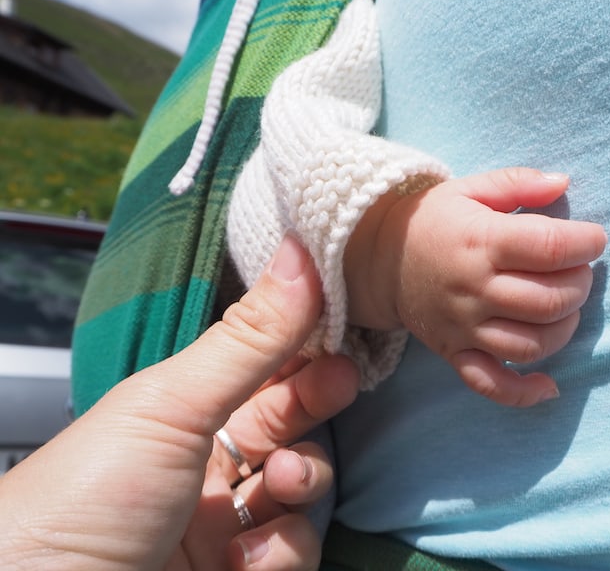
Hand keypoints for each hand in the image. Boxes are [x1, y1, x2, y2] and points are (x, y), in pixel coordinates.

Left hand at [0, 235, 359, 570]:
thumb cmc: (87, 494)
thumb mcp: (172, 405)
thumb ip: (248, 339)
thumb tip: (300, 252)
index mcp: (182, 411)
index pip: (259, 368)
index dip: (303, 347)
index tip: (341, 327)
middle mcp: (206, 461)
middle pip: (289, 422)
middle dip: (317, 403)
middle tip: (340, 382)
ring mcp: (224, 521)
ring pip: (301, 488)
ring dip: (302, 482)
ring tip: (280, 484)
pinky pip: (291, 551)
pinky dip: (278, 553)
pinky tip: (243, 558)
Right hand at [346, 167, 606, 406]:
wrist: (380, 258)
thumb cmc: (434, 220)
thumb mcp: (471, 188)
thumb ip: (519, 183)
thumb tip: (563, 183)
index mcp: (481, 241)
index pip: (550, 248)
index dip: (586, 243)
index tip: (594, 238)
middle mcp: (474, 289)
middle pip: (549, 299)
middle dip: (580, 284)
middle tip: (579, 270)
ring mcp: (464, 327)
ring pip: (531, 344)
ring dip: (564, 327)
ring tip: (564, 306)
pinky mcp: (455, 353)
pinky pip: (490, 383)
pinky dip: (523, 392)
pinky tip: (549, 386)